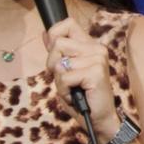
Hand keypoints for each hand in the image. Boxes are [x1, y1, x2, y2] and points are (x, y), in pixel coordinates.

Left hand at [43, 17, 119, 141]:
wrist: (99, 119)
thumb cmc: (82, 97)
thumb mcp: (65, 72)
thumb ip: (57, 52)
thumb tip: (44, 33)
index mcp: (90, 45)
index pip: (67, 23)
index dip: (54, 35)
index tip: (57, 54)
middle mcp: (96, 48)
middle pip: (58, 43)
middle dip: (52, 64)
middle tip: (65, 79)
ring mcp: (98, 59)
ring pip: (59, 62)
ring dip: (60, 81)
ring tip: (72, 89)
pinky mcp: (96, 72)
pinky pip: (65, 77)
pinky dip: (64, 90)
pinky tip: (75, 95)